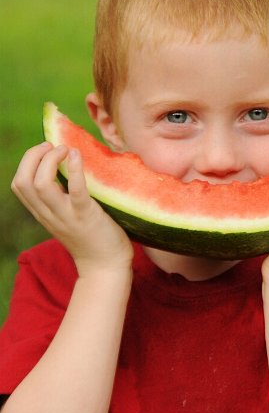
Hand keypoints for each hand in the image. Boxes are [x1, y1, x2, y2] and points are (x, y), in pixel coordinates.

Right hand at [11, 142, 132, 275]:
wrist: (106, 266)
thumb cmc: (92, 238)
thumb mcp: (67, 217)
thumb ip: (61, 199)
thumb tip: (66, 169)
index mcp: (43, 213)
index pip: (19, 185)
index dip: (27, 162)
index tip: (44, 150)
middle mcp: (49, 215)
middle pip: (23, 181)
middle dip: (33, 157)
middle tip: (53, 145)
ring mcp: (66, 216)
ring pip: (40, 185)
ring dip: (50, 160)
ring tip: (65, 149)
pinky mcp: (86, 216)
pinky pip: (74, 191)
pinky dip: (74, 170)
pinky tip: (76, 155)